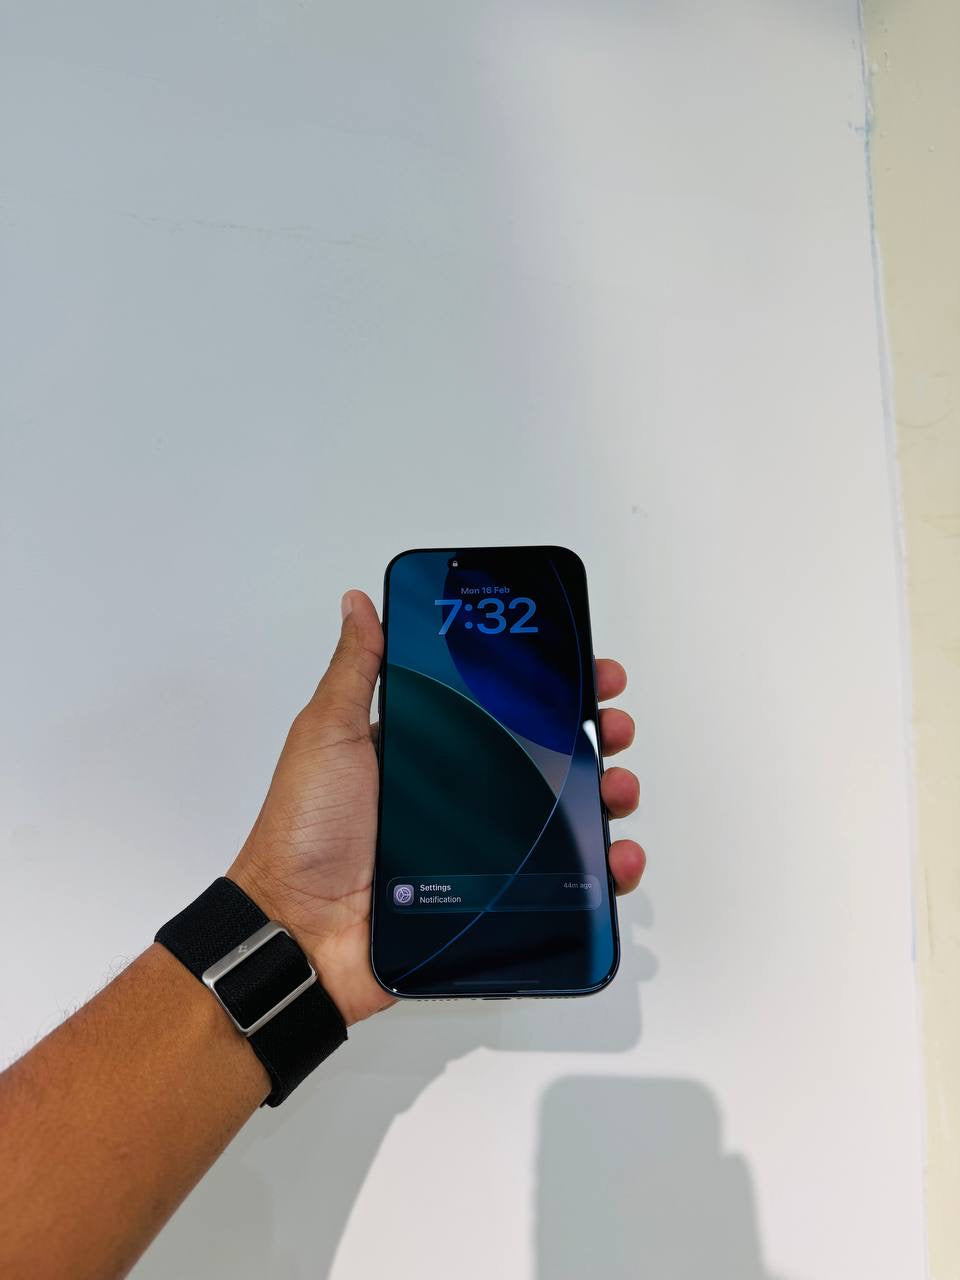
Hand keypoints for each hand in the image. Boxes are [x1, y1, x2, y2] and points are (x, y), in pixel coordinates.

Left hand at [228, 589, 646, 1025]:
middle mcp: (460, 795)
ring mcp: (481, 848)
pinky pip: (563, 884)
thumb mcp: (327, 734)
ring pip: (564, 816)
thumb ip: (355, 670)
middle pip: (545, 757)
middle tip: (614, 725)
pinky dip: (601, 870)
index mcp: (428, 750)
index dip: (547, 688)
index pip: (502, 707)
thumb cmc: (306, 831)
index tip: (585, 667)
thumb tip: (360, 603)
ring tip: (619, 787)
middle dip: (592, 736)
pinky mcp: (494, 898)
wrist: (302, 932)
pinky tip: (617, 855)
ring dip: (606, 796)